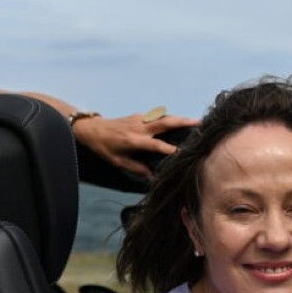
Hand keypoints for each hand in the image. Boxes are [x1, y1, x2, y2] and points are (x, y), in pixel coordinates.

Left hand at [71, 111, 198, 178]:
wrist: (92, 129)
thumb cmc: (104, 147)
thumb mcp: (118, 162)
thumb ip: (136, 168)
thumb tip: (153, 176)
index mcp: (134, 141)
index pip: (157, 145)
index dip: (171, 150)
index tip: (185, 153)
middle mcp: (139, 127)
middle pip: (165, 122)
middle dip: (183, 122)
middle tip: (200, 123)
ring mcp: (140, 119)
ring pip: (163, 117)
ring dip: (179, 118)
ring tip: (195, 121)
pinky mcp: (139, 116)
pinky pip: (157, 116)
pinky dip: (169, 118)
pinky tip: (178, 122)